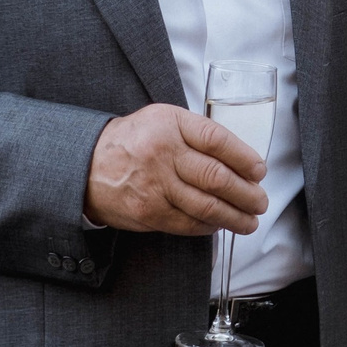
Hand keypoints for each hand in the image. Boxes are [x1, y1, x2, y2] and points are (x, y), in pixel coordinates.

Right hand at [81, 104, 267, 234]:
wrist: (86, 166)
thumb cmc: (134, 141)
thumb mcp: (163, 121)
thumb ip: (197, 133)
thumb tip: (241, 159)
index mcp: (170, 124)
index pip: (217, 140)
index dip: (244, 158)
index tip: (260, 171)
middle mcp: (163, 153)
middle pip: (216, 177)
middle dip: (246, 194)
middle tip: (261, 202)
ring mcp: (155, 185)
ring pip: (206, 205)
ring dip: (235, 217)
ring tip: (250, 221)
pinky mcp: (148, 212)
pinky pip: (188, 223)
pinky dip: (209, 226)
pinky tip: (220, 224)